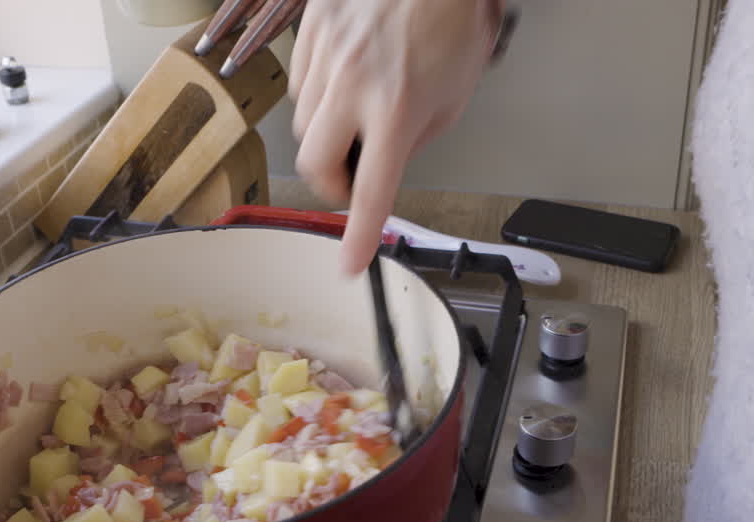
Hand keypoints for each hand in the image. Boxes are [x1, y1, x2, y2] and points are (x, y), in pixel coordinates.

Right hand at [290, 0, 499, 273]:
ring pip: (304, 122)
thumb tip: (386, 160)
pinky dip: (319, 93)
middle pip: (316, 164)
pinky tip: (346, 78)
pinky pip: (300, 80)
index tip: (350, 264)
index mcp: (396, 108)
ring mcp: (325, 54)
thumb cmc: (453, 18)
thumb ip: (415, 137)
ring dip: (328, 133)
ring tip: (359, 111)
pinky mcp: (310, 29)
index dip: (359, 235)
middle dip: (334, 181)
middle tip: (356, 173)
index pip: (371, 191)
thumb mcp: (453, 95)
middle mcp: (353, 83)